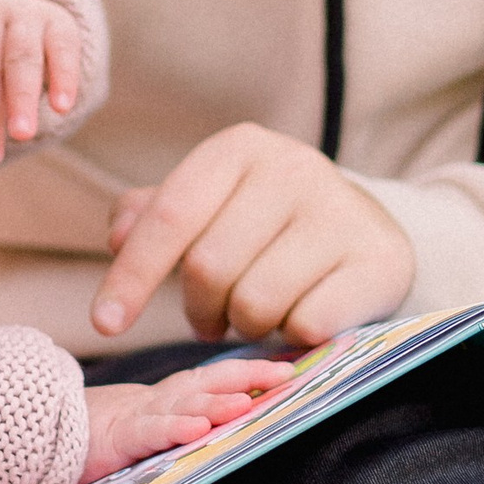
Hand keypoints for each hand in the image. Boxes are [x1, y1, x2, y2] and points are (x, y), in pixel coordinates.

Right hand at [77, 356, 299, 483]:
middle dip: (247, 377)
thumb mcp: (148, 427)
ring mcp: (136, 418)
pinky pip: (148, 433)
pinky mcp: (115, 439)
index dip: (250, 371)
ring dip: (216, 402)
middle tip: (286, 374)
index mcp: (168, 399)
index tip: (289, 367)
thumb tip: (235, 419)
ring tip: (246, 403)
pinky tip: (198, 428)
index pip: (214, 378)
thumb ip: (181, 421)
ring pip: (182, 405)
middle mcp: (157, 402)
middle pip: (207, 382)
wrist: (38, 436)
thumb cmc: (95, 436)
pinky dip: (173, 428)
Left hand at [91, 125, 415, 347]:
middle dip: (200, 310)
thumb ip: (154, 216)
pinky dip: (292, 336)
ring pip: (256, 303)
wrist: (366, 232)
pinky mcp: (379, 260)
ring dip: (246, 326)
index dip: (132, 276)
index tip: (105, 323)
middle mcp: (294, 167)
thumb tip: (119, 236)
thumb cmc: (267, 225)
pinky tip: (302, 317)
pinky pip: (307, 325)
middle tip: (212, 318)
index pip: (169, 217)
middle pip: (209, 268)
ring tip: (259, 313)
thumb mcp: (210, 205)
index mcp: (240, 148)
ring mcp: (341, 212)